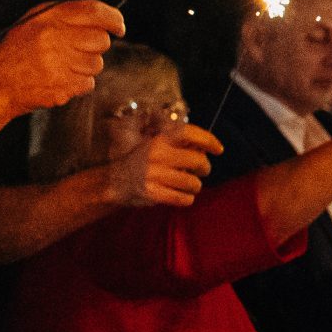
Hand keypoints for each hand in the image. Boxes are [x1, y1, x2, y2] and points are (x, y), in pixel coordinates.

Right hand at [0, 0, 124, 115]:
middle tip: (76, 51)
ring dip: (85, 67)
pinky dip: (78, 84)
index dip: (113, 18)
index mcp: (48, 17)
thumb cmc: (19, 51)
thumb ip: (66, 16)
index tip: (119, 26)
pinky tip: (57, 79)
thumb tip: (106, 19)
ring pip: (97, 64)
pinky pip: (88, 83)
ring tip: (60, 67)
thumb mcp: (34, 22)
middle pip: (101, 40)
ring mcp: (58, 63)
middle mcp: (53, 37)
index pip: (94, 11)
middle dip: (95, 46)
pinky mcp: (61, 85)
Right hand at [103, 124, 218, 207]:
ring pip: (193, 183)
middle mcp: (156, 154)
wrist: (113, 181)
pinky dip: (187, 199)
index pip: (188, 133)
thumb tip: (205, 149)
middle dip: (205, 168)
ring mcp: (154, 174)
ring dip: (195, 186)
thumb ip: (178, 145)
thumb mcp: (156, 145)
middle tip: (202, 171)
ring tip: (188, 185)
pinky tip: (182, 195)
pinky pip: (183, 198)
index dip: (208, 140)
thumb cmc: (143, 162)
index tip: (218, 149)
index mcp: (158, 139)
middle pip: (198, 160)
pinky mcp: (152, 193)